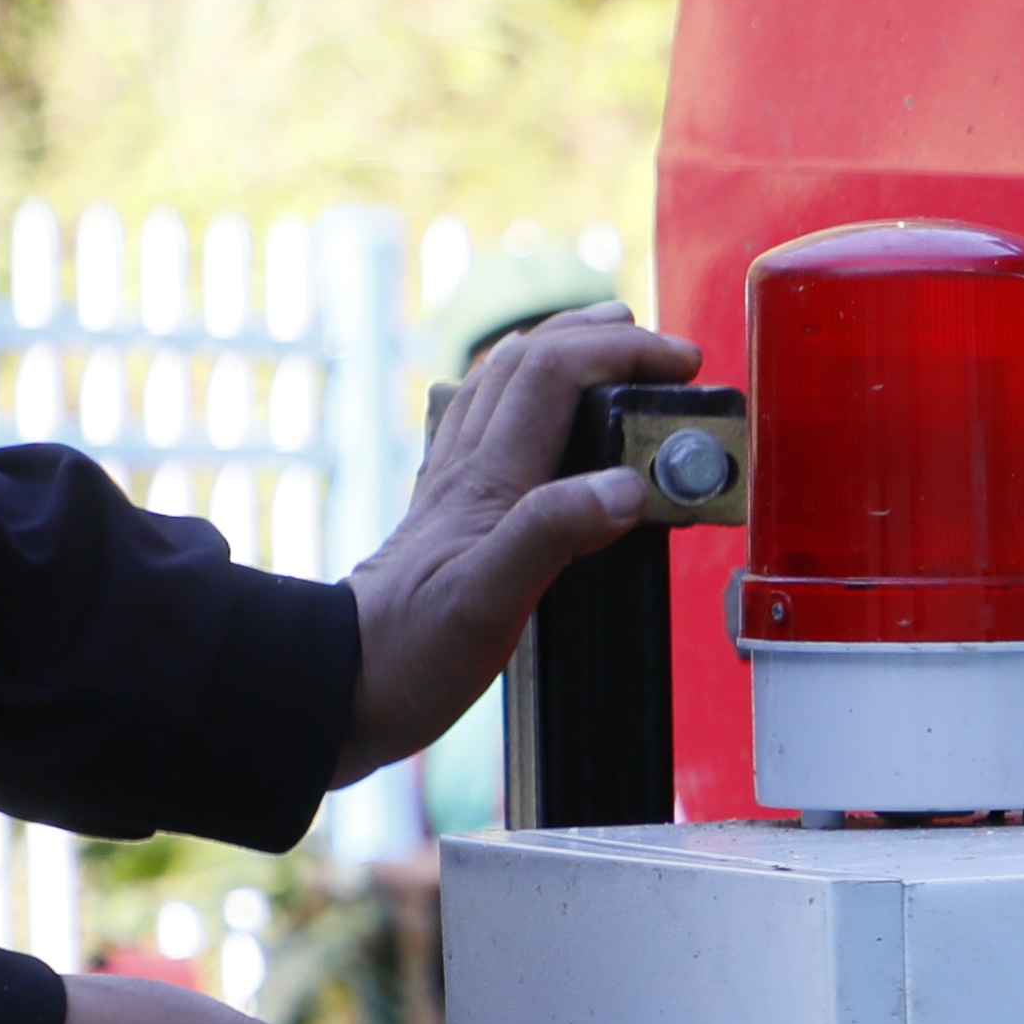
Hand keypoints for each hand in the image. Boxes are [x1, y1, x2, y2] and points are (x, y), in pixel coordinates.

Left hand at [338, 304, 702, 772]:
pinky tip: (538, 420)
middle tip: (658, 347)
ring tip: (608, 351)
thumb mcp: (490, 600)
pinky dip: (526, 401)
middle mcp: (468, 470)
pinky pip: (489, 430)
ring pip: (502, 386)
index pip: (553, 375)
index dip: (620, 353)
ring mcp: (455, 488)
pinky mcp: (452, 515)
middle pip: (526, 362)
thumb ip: (555, 533)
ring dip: (560, 353)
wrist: (344, 685)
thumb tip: (625, 486)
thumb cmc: (410, 651)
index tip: (679, 364)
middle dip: (597, 338)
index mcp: (487, 481)